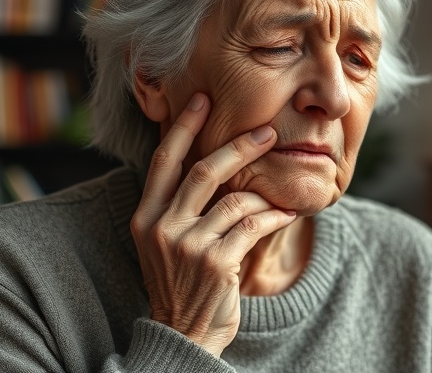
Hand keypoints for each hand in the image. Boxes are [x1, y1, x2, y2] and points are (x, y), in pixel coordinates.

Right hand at [130, 93, 296, 355]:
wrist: (184, 333)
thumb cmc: (182, 283)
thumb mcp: (165, 243)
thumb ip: (179, 206)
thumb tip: (212, 162)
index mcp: (145, 216)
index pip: (164, 160)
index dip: (184, 127)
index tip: (201, 99)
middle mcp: (161, 227)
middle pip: (204, 171)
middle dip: (239, 147)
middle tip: (267, 132)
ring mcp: (187, 245)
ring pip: (235, 200)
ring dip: (263, 194)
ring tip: (280, 193)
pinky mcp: (216, 262)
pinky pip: (252, 225)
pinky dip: (273, 216)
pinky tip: (285, 213)